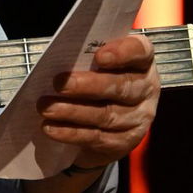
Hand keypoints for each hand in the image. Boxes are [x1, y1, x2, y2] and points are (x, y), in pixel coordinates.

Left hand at [36, 33, 160, 166]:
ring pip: (106, 115)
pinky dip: (71, 133)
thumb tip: (58, 59)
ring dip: (73, 111)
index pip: (140, 51)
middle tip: (59, 83)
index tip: (99, 56)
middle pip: (122, 86)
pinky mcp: (125, 141)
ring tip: (47, 108)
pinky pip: (97, 137)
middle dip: (88, 85)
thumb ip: (85, 59)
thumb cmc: (96, 81)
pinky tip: (51, 128)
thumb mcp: (94, 65)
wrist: (103, 122)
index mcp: (141, 62)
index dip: (122, 53)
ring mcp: (138, 117)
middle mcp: (145, 88)